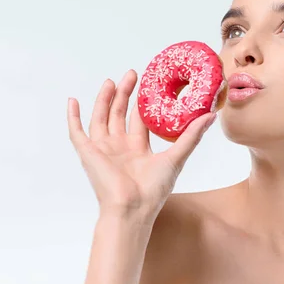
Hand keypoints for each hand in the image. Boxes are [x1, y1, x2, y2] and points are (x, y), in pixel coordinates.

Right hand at [67, 70, 216, 217]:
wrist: (132, 209)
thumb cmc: (154, 190)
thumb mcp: (176, 157)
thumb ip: (192, 136)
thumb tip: (211, 115)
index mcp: (138, 149)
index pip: (139, 120)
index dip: (142, 102)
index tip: (148, 84)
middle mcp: (119, 148)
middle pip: (120, 114)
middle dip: (125, 94)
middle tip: (132, 74)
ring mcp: (103, 150)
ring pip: (101, 118)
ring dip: (104, 100)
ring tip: (111, 81)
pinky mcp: (88, 154)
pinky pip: (77, 132)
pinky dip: (73, 117)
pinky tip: (72, 101)